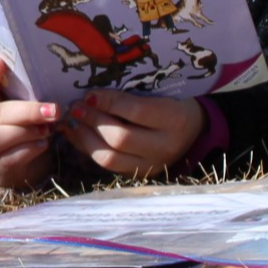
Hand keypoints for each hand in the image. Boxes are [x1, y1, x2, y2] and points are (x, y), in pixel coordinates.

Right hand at [0, 54, 57, 190]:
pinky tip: (43, 144)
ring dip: (26, 132)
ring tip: (48, 129)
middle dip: (27, 111)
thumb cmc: (11, 124)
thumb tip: (42, 70)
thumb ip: (17, 91)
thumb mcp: (11, 104)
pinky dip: (29, 150)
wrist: (10, 162)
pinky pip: (9, 159)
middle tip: (54, 110)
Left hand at [61, 90, 205, 177]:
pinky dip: (88, 149)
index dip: (109, 102)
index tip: (89, 93)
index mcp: (174, 119)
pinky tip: (76, 134)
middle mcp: (164, 147)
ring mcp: (151, 165)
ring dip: (85, 138)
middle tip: (76, 106)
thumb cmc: (173, 103)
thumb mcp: (162, 92)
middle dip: (93, 121)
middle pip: (120, 139)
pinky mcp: (139, 174)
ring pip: (110, 158)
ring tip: (72, 121)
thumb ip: (131, 93)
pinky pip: (108, 165)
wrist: (195, 130)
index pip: (136, 111)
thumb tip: (91, 92)